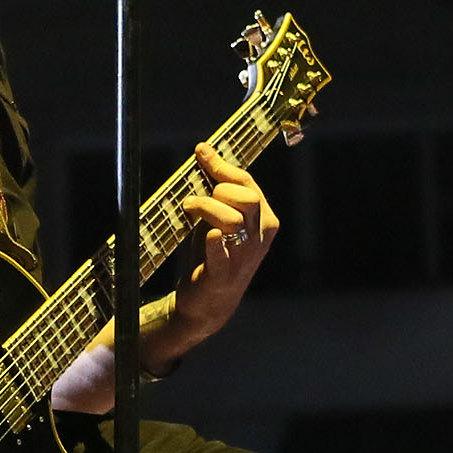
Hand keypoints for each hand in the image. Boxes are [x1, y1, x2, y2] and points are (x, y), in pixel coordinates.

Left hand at [170, 141, 278, 345]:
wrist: (209, 302)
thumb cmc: (215, 253)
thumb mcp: (220, 216)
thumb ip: (217, 186)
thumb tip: (204, 149)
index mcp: (264, 219)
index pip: (247, 183)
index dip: (222, 166)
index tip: (201, 152)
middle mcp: (260, 238)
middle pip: (245, 198)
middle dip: (219, 190)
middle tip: (196, 200)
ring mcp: (244, 258)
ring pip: (233, 220)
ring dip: (206, 208)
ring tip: (189, 209)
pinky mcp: (223, 275)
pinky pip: (222, 254)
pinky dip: (215, 243)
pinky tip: (210, 236)